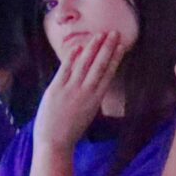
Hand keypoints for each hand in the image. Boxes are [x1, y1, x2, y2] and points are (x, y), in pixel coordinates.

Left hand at [34, 27, 126, 149]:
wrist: (54, 142)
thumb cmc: (70, 129)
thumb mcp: (86, 112)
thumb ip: (89, 96)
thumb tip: (91, 81)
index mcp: (95, 99)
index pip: (108, 73)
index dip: (115, 58)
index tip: (121, 46)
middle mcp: (86, 92)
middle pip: (99, 65)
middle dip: (107, 47)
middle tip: (114, 33)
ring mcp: (71, 89)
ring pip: (85, 64)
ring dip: (93, 48)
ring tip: (100, 35)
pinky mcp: (56, 89)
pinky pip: (65, 69)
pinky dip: (72, 57)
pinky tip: (78, 46)